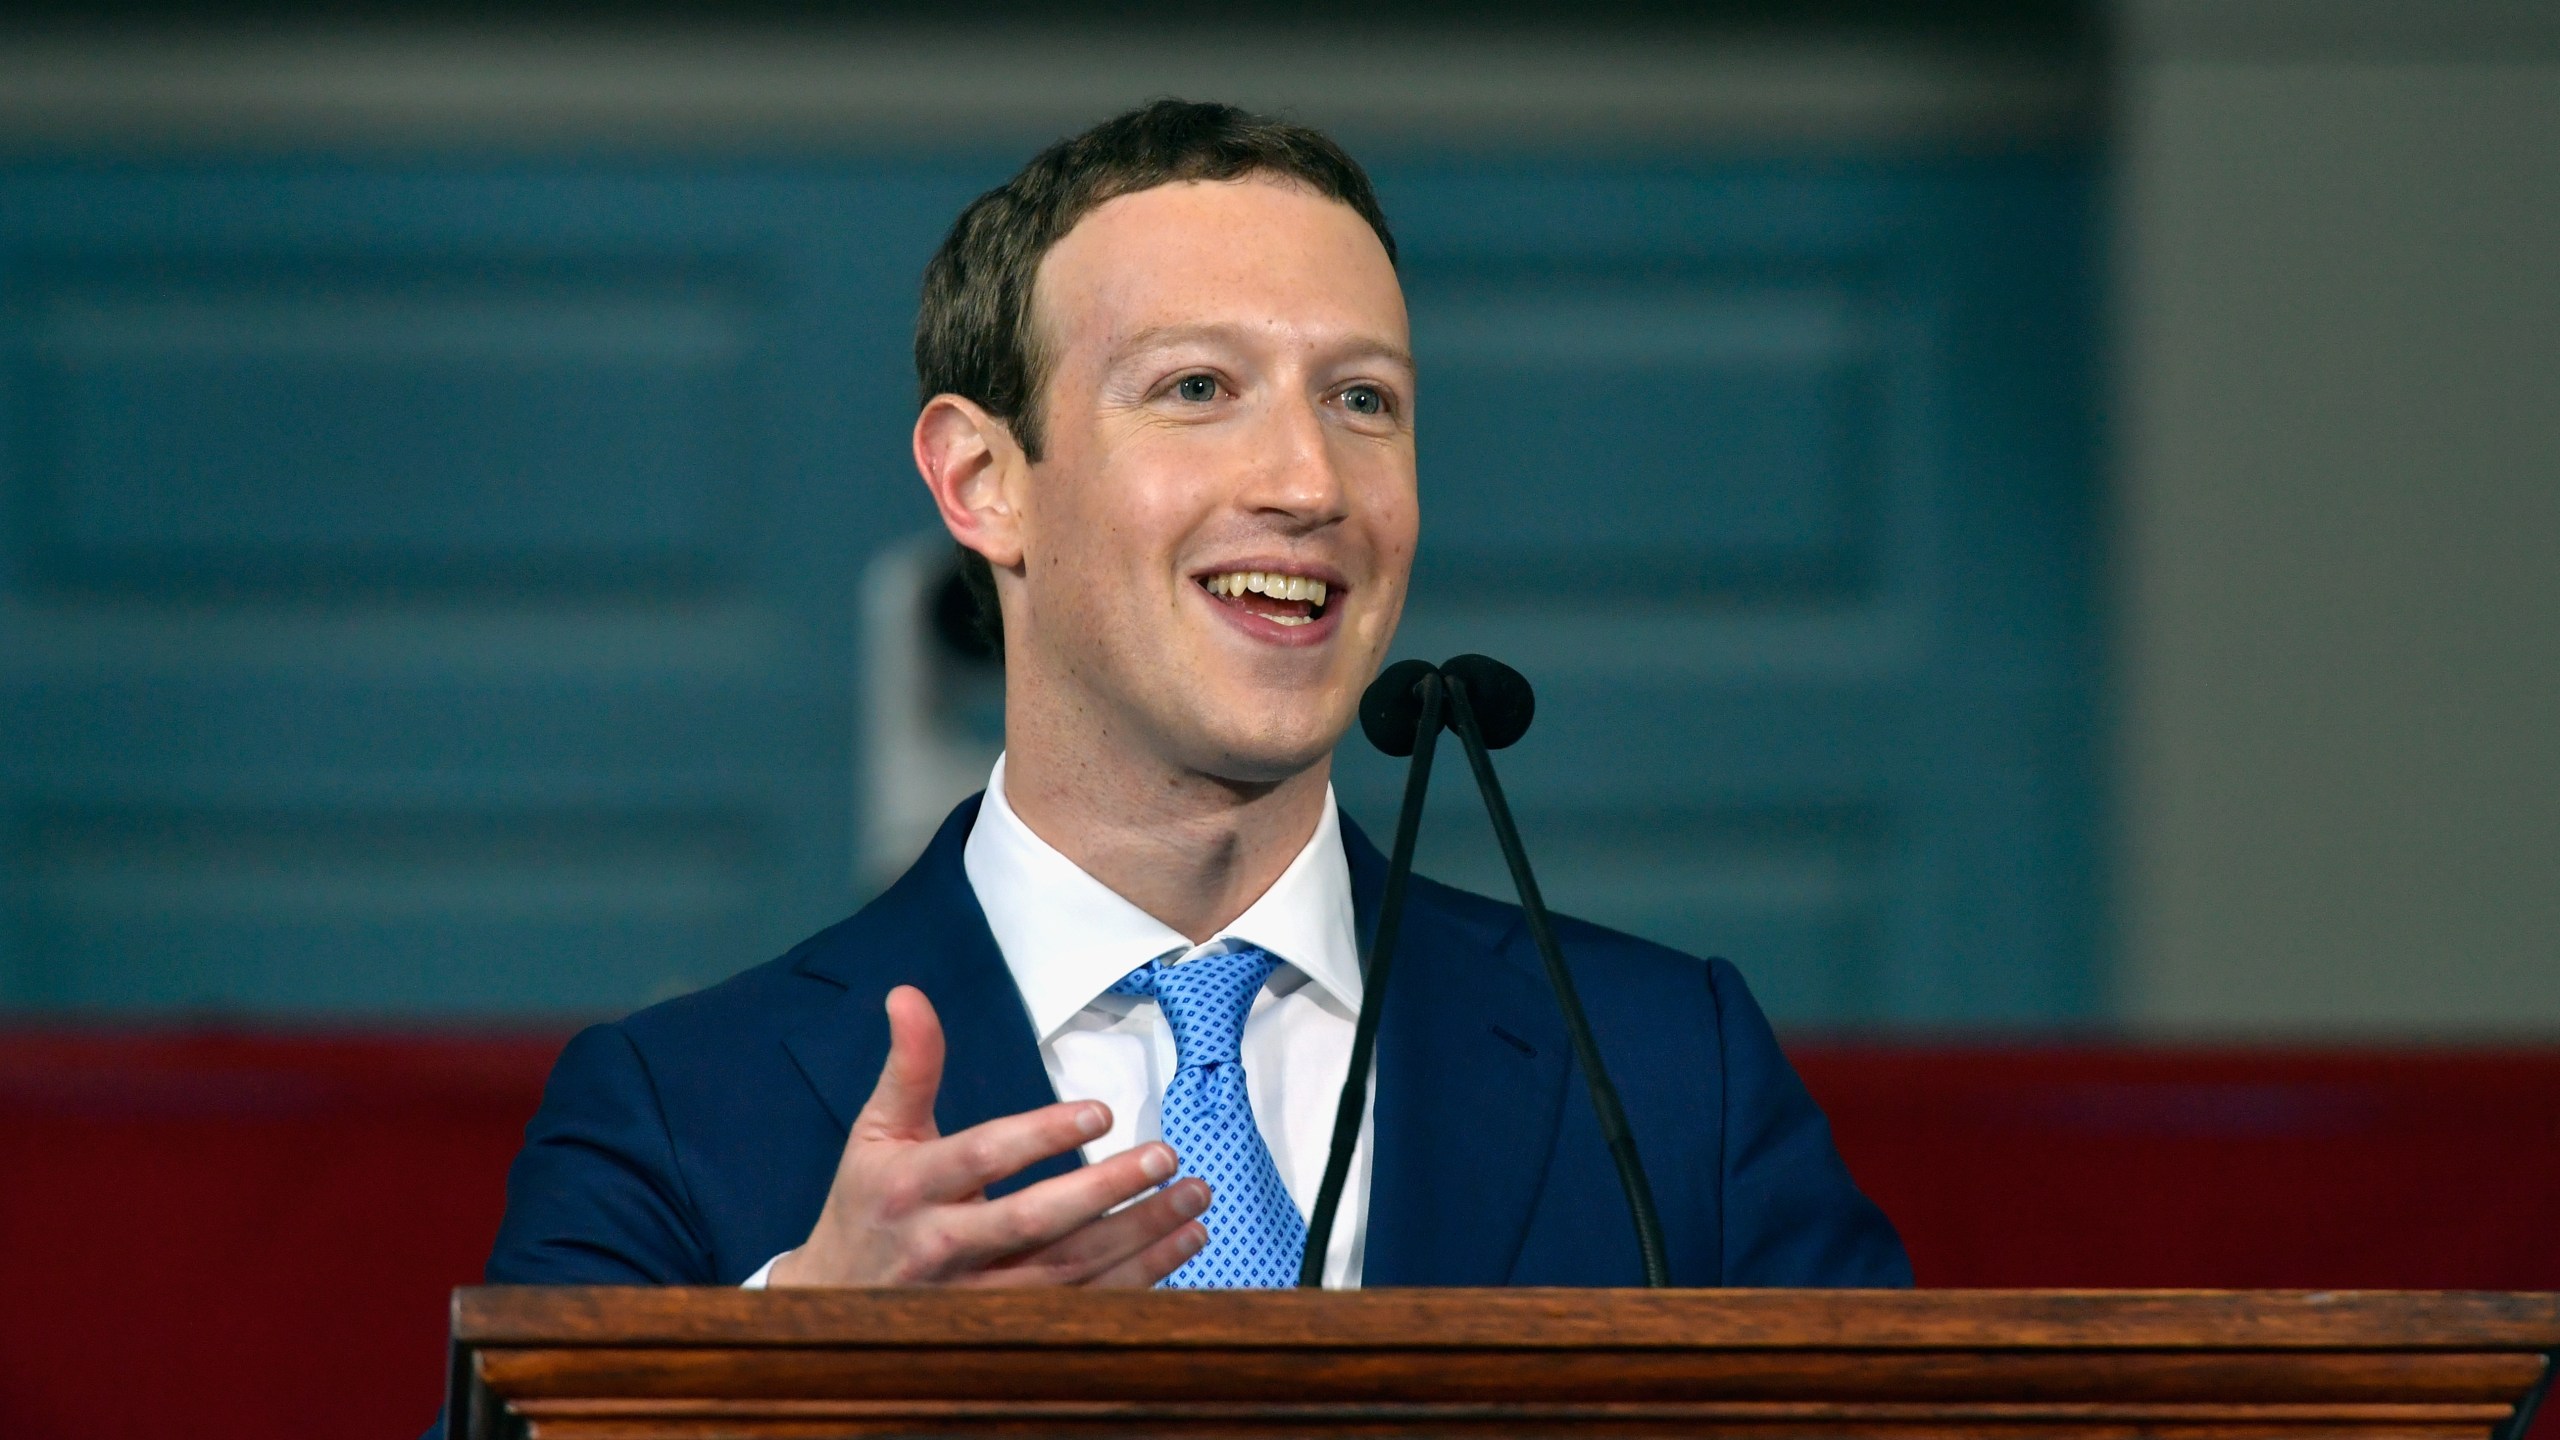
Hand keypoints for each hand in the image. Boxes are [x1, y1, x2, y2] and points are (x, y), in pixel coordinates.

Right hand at [767, 985, 1208, 1286]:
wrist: (837, 1304)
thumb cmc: (869, 1203)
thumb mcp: (878, 1132)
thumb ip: (909, 1066)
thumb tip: (908, 994)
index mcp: (911, 1189)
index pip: (983, 1159)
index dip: (1041, 1136)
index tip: (1100, 1112)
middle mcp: (942, 1249)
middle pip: (1033, 1223)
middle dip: (1105, 1191)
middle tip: (1164, 1157)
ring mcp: (976, 1298)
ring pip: (1069, 1272)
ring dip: (1140, 1236)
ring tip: (1194, 1196)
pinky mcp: (1006, 1330)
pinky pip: (1082, 1308)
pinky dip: (1139, 1280)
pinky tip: (1182, 1242)